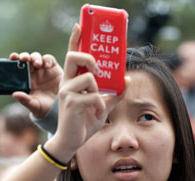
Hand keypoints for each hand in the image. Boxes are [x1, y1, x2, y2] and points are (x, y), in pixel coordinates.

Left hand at [10, 52, 62, 117]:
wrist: (59, 108)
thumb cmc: (43, 107)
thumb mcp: (34, 105)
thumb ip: (25, 100)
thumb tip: (14, 94)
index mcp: (25, 79)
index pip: (17, 66)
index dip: (14, 59)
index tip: (13, 57)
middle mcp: (33, 72)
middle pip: (27, 59)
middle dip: (24, 56)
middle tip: (24, 59)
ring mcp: (43, 69)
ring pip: (36, 57)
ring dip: (35, 58)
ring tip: (37, 64)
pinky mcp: (53, 68)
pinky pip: (49, 59)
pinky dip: (47, 60)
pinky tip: (46, 66)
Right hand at [54, 24, 121, 155]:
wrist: (72, 140)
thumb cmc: (84, 121)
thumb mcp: (102, 105)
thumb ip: (114, 93)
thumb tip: (128, 79)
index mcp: (72, 81)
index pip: (72, 56)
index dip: (74, 40)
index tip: (79, 25)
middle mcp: (67, 83)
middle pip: (74, 56)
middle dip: (89, 56)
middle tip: (99, 68)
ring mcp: (67, 92)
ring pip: (89, 77)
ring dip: (99, 91)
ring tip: (98, 104)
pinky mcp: (71, 103)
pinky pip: (94, 96)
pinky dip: (101, 105)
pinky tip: (98, 113)